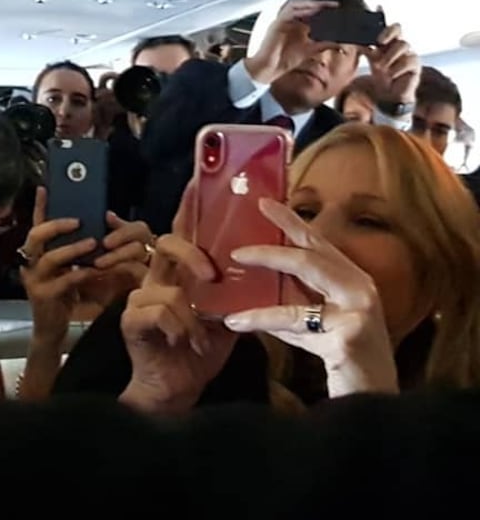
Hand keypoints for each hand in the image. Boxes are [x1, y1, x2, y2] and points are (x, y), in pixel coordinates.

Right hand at [19, 188, 151, 345]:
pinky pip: (62, 281)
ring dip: (72, 248)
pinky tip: (93, 270)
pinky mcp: (43, 296)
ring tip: (93, 243)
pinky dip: (79, 274)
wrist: (53, 329)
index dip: (39, 206)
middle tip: (78, 220)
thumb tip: (90, 228)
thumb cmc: (64, 295)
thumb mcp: (67, 268)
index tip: (44, 188)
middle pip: (36, 235)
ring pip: (49, 257)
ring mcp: (34, 279)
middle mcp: (31, 262)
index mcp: (37, 253)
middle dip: (57, 224)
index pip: (36, 223)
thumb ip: (73, 251)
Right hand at [119, 186, 236, 414]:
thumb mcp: (226, 318)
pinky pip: (159, 312)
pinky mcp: (131, 320)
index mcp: (179, 274)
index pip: (183, 231)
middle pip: (168, 243)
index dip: (189, 207)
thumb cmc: (200, 352)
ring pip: (167, 287)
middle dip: (192, 254)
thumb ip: (236, 293)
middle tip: (212, 274)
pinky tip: (185, 344)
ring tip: (202, 340)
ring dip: (192, 317)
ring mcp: (140, 297)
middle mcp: (156, 278)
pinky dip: (179, 329)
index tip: (199, 181)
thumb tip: (268, 270)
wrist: (174, 391)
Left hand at [223, 198, 397, 397]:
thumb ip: (293, 299)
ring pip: (305, 273)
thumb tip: (251, 280)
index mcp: (354, 281)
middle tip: (249, 214)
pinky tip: (235, 320)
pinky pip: (293, 320)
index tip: (265, 202)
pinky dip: (261, 317)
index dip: (293, 221)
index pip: (320, 243)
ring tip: (234, 258)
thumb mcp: (315, 322)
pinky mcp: (348, 335)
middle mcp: (361, 289)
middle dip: (279, 230)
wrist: (370, 403)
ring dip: (266, 262)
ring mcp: (359, 310)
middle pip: (313, 250)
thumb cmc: (341, 360)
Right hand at [244, 0, 340, 86]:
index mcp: (297, 25)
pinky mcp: (277, 23)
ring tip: (322, 5)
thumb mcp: (309, 50)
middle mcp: (290, 21)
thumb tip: (338, 43)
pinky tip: (309, 12)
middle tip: (333, 5)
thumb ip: (322, 44)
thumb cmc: (285, 59)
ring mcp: (282, 21)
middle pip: (303, 5)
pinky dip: (299, 10)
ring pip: (295, 4)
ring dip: (309, 3)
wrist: (269, 68)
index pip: (310, 12)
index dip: (323, 9)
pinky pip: (288, 12)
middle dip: (318, 3)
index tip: (337, 9)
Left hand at [366, 23, 420, 106]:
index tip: (378, 40)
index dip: (388, 31)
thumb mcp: (372, 59)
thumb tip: (358, 40)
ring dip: (389, 57)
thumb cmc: (381, 74)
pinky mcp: (416, 67)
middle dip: (388, 43)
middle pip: (399, 34)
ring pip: (403, 45)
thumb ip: (367, 47)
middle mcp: (402, 47)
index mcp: (391, 42)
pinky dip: (397, 68)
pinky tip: (391, 75)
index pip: (395, 28)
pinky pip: (409, 61)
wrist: (389, 94)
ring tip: (381, 69)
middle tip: (379, 49)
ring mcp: (410, 55)